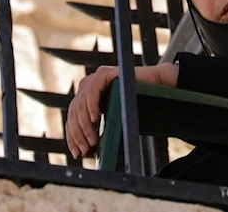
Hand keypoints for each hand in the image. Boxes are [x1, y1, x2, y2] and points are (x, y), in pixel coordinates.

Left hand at [64, 63, 178, 158]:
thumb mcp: (112, 120)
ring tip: (93, 141)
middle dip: (78, 134)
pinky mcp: (104, 73)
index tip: (77, 154)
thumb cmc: (136, 105)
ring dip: (85, 125)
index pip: (72, 118)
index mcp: (85, 97)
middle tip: (86, 150)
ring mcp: (94, 78)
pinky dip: (91, 106)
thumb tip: (81, 153)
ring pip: (81, 104)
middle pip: (74, 112)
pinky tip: (95, 119)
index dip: (72, 137)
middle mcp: (86, 86)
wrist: (155, 86)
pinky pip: (93, 90)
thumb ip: (97, 130)